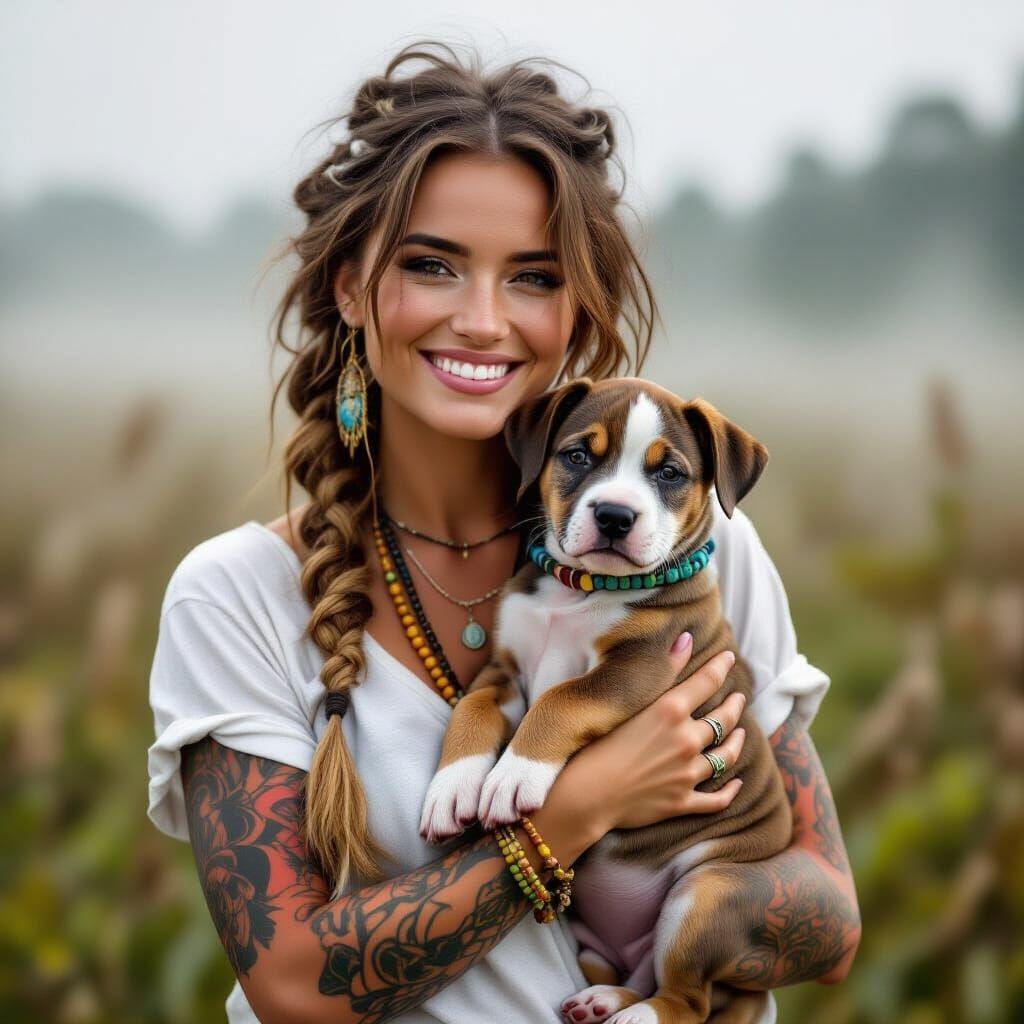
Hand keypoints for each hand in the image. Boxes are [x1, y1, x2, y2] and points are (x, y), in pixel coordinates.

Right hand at [567, 634, 746, 833]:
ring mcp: (687, 773)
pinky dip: (730, 792)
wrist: (585, 794)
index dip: (721, 666)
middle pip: (724, 719)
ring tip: (741, 734)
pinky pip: (717, 799)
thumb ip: (664, 670)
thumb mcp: (631, 700)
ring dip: (737, 743)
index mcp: (671, 711)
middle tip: (739, 698)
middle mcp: (686, 740)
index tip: (729, 657)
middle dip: (735, 705)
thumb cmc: (597, 741)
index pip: (707, 681)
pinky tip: (737, 784)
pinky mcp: (682, 801)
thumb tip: (687, 638)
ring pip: (726, 757)